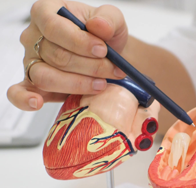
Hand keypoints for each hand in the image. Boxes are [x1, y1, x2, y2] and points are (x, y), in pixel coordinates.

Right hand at [7, 0, 127, 110]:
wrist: (108, 57)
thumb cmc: (104, 36)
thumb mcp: (113, 20)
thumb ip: (108, 19)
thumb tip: (99, 26)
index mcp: (46, 13)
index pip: (54, 28)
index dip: (80, 41)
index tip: (103, 50)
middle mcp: (33, 37)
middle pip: (57, 56)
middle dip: (91, 66)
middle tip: (113, 71)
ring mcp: (31, 61)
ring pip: (46, 77)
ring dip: (78, 84)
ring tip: (101, 84)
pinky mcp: (33, 84)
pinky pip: (19, 92)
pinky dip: (25, 99)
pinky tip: (37, 102)